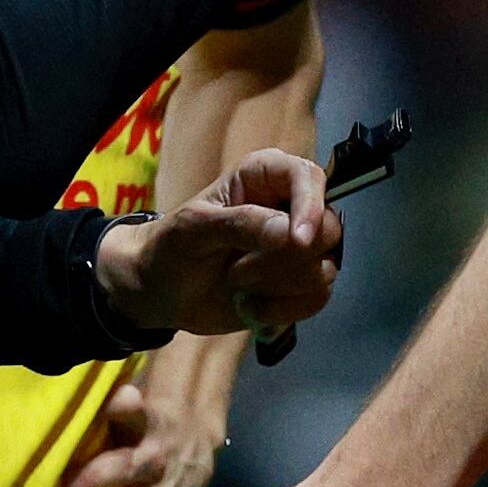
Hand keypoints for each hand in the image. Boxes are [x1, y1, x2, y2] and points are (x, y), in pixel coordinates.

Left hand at [99, 151, 339, 337]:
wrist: (161, 293)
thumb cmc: (171, 247)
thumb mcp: (194, 228)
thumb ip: (241, 223)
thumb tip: (290, 234)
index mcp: (267, 176)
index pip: (310, 178)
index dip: (310, 208)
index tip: (296, 241)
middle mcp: (292, 207)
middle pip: (327, 230)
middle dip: (280, 261)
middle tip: (235, 271)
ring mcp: (300, 249)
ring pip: (324, 269)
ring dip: (277, 288)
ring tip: (237, 287)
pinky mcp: (299, 284)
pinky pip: (317, 298)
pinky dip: (284, 310)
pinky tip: (252, 309)